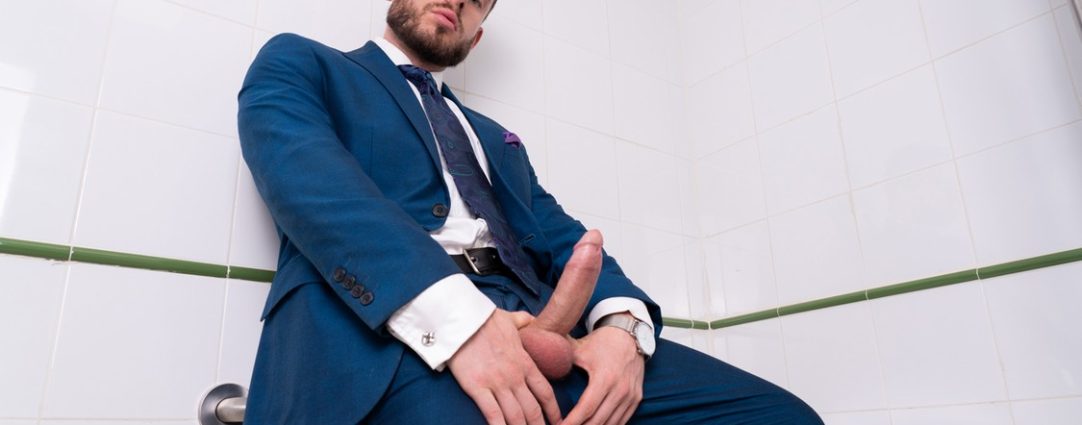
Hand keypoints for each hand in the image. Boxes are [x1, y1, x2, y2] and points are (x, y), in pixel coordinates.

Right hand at [447, 309, 561, 424]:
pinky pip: (492, 414)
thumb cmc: (485, 318)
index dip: (553, 410)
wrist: (461, 317)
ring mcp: (496, 383)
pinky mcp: (477, 387)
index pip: (545, 392)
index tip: (557, 421)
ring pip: (516, 416)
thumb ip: (525, 322)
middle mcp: (515, 376)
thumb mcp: (512, 319)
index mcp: (525, 361)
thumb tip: (533, 320)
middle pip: (533, 410)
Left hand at [563, 321, 644, 424]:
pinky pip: (622, 421)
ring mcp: (630, 395)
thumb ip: (559, 357)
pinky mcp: (636, 398)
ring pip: (611, 424)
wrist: (630, 333)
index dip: (571, 422)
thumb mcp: (579, 348)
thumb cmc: (601, 341)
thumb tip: (535, 360)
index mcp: (604, 378)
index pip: (586, 409)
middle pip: (598, 421)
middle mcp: (620, 389)